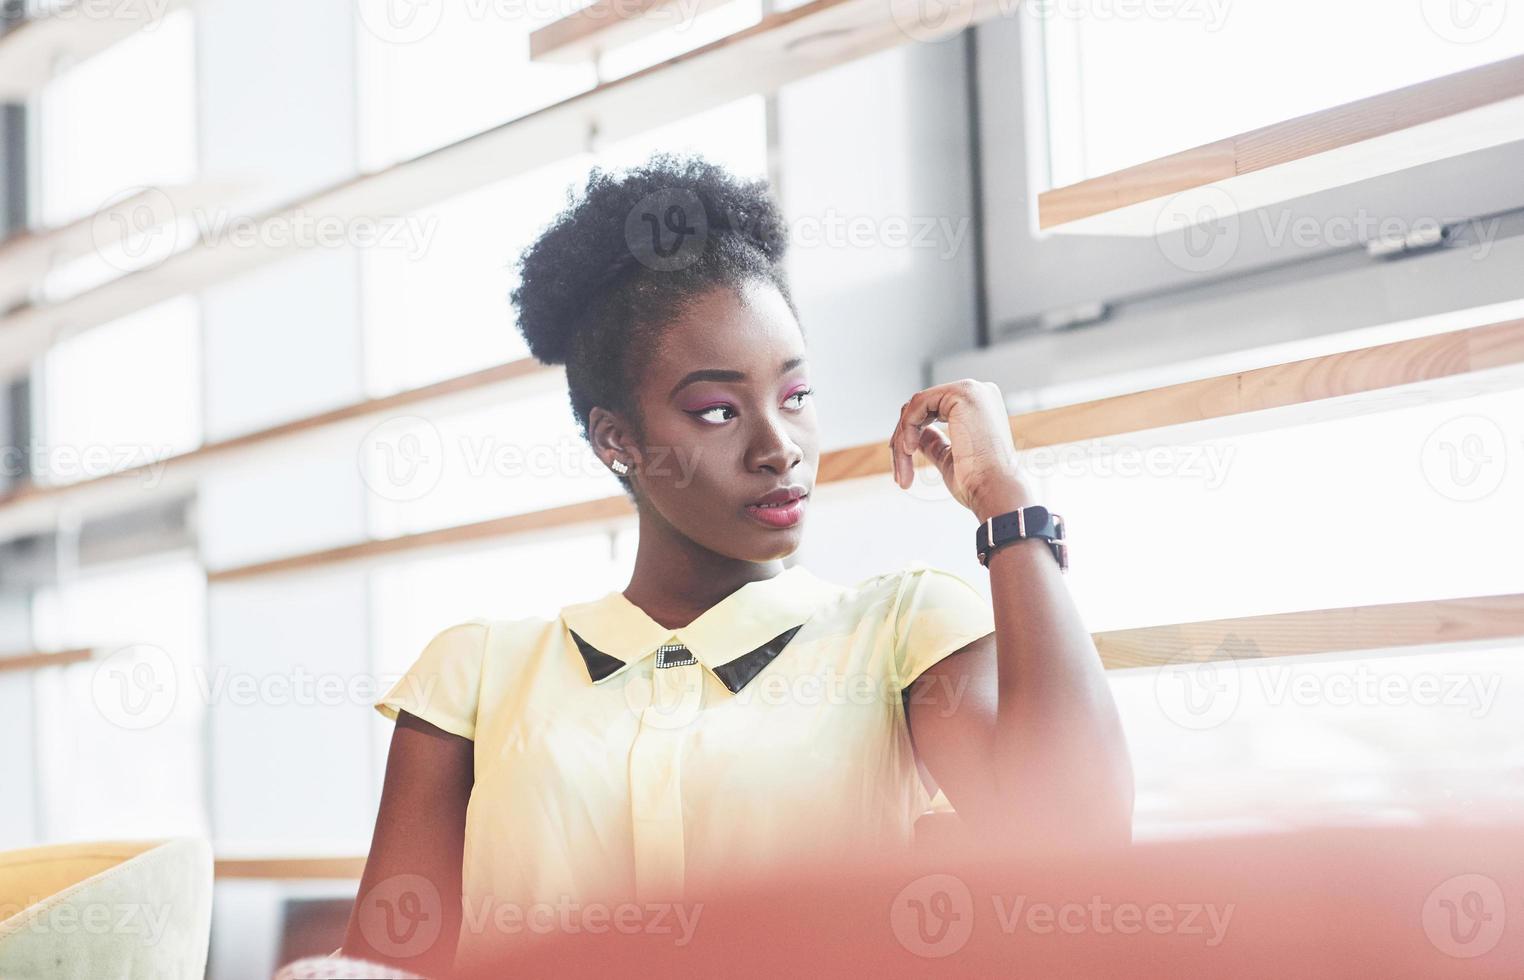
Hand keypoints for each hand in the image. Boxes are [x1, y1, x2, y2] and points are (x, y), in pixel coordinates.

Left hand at [889, 379, 1031, 519]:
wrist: (995, 490)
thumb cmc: (977, 482)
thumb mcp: (949, 458)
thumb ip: (934, 442)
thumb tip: (917, 436)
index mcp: (979, 407)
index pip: (932, 410)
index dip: (910, 435)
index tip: (902, 467)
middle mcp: (978, 392)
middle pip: (921, 407)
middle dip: (902, 439)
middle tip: (899, 474)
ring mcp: (972, 390)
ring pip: (916, 407)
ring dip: (902, 440)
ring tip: (903, 472)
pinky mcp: (962, 393)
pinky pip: (918, 404)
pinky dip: (907, 428)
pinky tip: (909, 449)